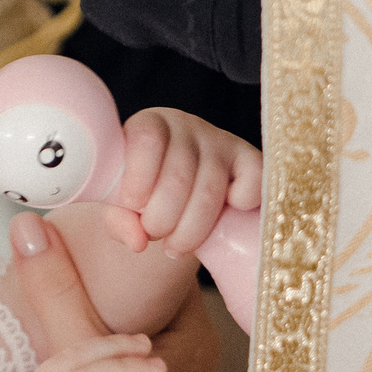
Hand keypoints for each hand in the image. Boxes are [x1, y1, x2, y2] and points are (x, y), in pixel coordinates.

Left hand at [104, 108, 262, 258]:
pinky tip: (222, 220)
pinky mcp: (249, 160)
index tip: (133, 205)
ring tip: (175, 246)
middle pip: (179, 175)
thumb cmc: (143, 194)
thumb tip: (138, 241)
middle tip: (154, 235)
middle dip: (162, 219)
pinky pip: (254, 180)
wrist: (176, 195)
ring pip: (210, 191)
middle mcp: (187, 127)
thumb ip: (118, 221)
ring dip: (191, 231)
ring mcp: (221, 142)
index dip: (139, 175)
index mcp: (150, 124)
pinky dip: (241, 202)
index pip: (148, 138)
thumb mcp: (120, 205)